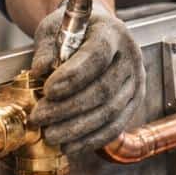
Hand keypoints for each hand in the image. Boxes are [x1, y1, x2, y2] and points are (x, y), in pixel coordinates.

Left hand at [27, 0, 142, 152]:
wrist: (96, 33)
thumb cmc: (73, 31)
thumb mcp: (55, 28)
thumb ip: (47, 48)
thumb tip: (39, 70)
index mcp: (113, 32)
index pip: (97, 55)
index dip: (73, 76)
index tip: (47, 90)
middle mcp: (131, 56)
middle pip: (104, 89)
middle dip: (68, 108)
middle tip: (39, 117)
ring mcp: (136, 81)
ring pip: (110, 111)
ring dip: (78, 128)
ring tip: (50, 135)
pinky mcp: (134, 101)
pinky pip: (116, 126)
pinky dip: (92, 139)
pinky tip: (70, 145)